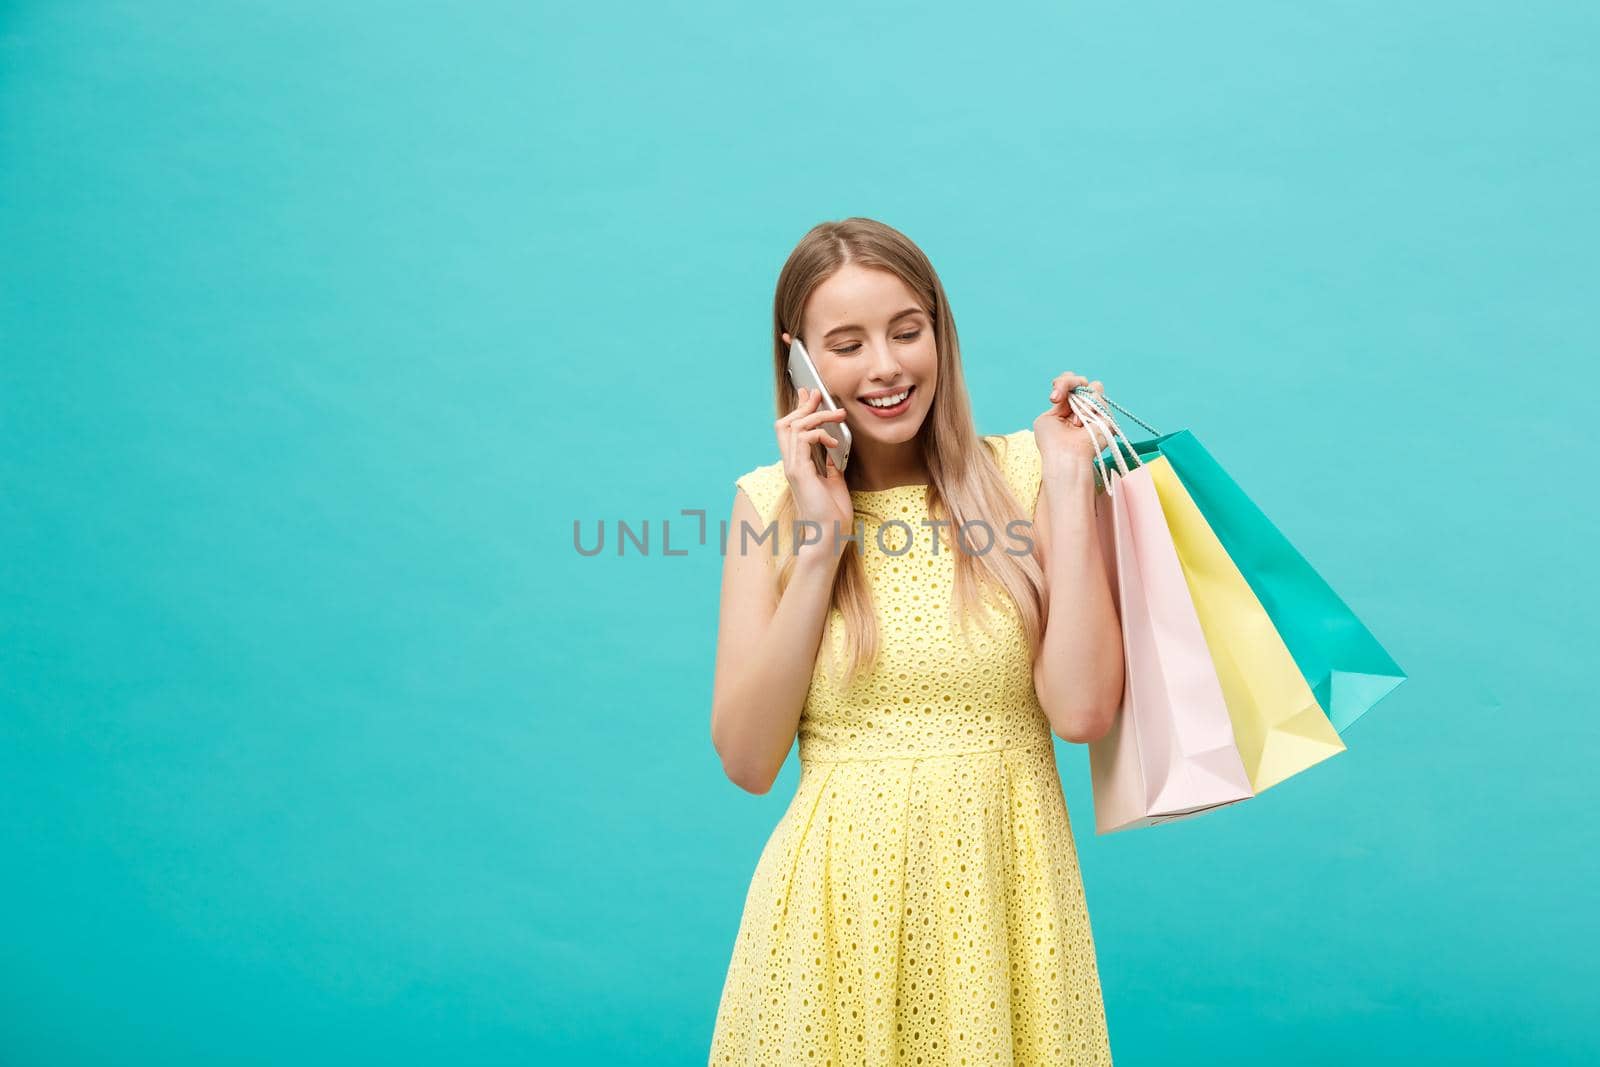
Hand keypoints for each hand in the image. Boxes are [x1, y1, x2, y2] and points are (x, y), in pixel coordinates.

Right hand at [775, 384, 853, 560]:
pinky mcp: (799, 472)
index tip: (810, 395)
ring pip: (792, 427)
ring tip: (837, 414)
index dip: (798, 410)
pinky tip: (834, 441)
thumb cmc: (832, 516)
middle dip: (802, 405)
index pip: (791, 431)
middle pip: (785, 424)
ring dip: (815, 415)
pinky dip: (819, 433)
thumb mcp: (834, 483)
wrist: (830, 537)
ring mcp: (793, 468)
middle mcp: (791, 465)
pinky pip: (803, 439)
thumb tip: (833, 451)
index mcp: (798, 467)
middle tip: (819, 394)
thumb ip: (830, 466)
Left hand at [1032, 371, 1106, 480]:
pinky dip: (1088, 409)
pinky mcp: (1107, 418)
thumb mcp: (1046, 418)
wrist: (1064, 456)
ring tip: (1074, 422)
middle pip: (1082, 380)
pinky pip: (1099, 400)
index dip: (1062, 383)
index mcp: (1067, 407)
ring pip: (1095, 387)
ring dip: (1080, 402)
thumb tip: (1070, 393)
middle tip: (1057, 398)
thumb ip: (1059, 400)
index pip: (1069, 383)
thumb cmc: (1051, 442)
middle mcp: (1082, 407)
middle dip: (1068, 383)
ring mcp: (1096, 412)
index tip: (1054, 397)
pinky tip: (1082, 424)